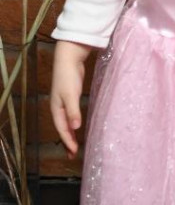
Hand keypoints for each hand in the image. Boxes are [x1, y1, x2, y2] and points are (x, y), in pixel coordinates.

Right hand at [51, 40, 91, 157]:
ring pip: (66, 122)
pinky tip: (78, 126)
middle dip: (67, 141)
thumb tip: (75, 128)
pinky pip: (71, 115)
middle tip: (72, 155)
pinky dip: (73, 123)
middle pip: (62, 128)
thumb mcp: (70, 94)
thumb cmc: (69, 77)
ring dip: (70, 134)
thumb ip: (73, 110)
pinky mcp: (70, 97)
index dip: (67, 141)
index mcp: (56, 109)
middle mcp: (58, 108)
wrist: (69, 59)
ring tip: (75, 146)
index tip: (73, 152)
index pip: (61, 129)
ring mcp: (64, 103)